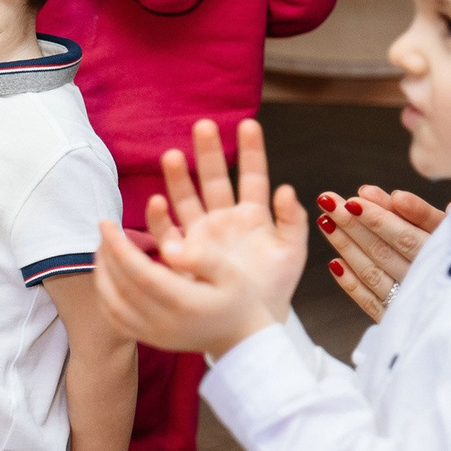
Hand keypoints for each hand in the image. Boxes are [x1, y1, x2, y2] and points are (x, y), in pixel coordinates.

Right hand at [95, 119, 307, 356]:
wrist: (252, 326)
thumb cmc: (274, 290)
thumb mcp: (292, 254)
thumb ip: (293, 221)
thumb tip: (288, 189)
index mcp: (254, 216)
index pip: (253, 176)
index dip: (251, 151)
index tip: (248, 124)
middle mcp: (225, 220)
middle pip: (215, 179)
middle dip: (209, 152)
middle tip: (202, 126)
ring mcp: (203, 235)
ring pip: (189, 198)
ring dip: (180, 177)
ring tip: (173, 155)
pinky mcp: (186, 254)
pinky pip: (170, 233)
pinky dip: (162, 219)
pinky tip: (157, 203)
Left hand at [315, 186, 446, 322]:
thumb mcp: (449, 231)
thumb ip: (424, 215)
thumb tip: (396, 197)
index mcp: (444, 253)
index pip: (408, 234)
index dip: (381, 216)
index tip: (358, 196)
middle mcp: (426, 278)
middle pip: (385, 249)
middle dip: (354, 223)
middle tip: (329, 201)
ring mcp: (411, 300)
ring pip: (373, 272)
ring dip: (347, 247)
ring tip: (326, 223)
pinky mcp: (398, 318)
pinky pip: (370, 302)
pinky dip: (351, 284)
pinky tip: (335, 264)